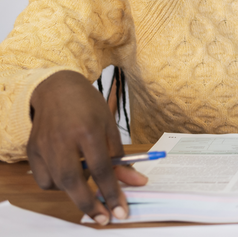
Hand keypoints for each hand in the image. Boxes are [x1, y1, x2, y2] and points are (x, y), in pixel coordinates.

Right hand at [28, 70, 146, 224]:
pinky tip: (69, 175)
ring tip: (88, 185)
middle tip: (104, 218)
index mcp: (88, 130)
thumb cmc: (89, 107)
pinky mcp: (32, 150)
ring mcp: (45, 146)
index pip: (101, 168)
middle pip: (73, 181)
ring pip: (57, 183)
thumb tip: (135, 183)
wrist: (58, 89)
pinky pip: (44, 180)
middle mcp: (63, 140)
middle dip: (89, 204)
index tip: (121, 210)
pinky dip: (58, 185)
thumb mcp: (110, 128)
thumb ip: (121, 158)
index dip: (112, 192)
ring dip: (75, 192)